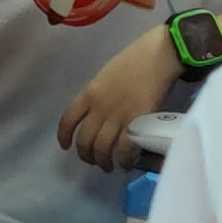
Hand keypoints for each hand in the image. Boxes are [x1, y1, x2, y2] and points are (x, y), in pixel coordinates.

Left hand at [57, 31, 181, 167]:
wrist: (159, 55)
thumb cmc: (135, 59)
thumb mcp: (106, 75)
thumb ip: (99, 95)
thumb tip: (99, 113)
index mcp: (89, 93)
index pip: (68, 120)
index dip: (63, 137)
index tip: (66, 146)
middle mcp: (99, 108)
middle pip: (84, 140)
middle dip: (86, 156)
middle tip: (94, 161)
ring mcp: (117, 116)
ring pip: (102, 148)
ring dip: (103, 162)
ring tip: (109, 167)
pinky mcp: (136, 122)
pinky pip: (124, 148)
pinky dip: (124, 160)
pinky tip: (126, 163)